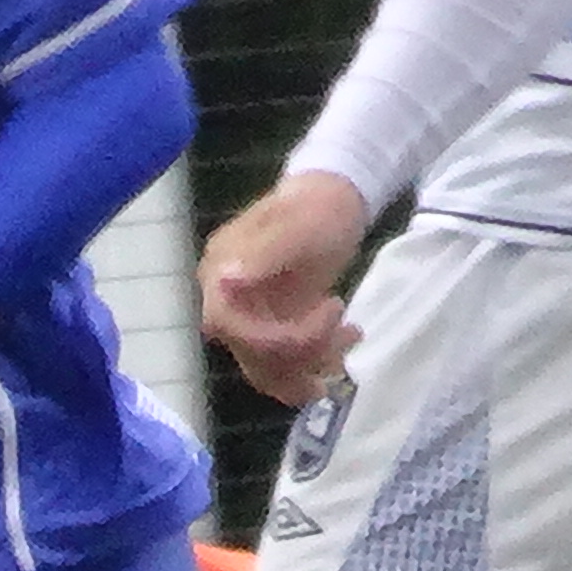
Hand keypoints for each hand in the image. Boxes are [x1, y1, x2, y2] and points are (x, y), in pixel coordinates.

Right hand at [198, 170, 373, 405]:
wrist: (329, 202)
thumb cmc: (314, 208)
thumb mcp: (296, 226)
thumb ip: (263, 255)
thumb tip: (225, 282)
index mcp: (219, 271)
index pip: (228, 324)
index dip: (273, 337)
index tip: (330, 310)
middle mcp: (225, 301)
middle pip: (250, 353)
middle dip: (303, 352)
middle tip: (349, 330)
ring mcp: (248, 318)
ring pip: (267, 368)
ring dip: (311, 366)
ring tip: (352, 337)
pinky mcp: (272, 329)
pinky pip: (282, 366)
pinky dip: (311, 368)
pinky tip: (341, 350)